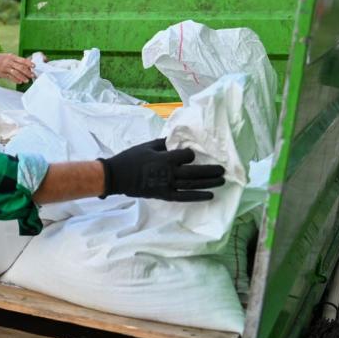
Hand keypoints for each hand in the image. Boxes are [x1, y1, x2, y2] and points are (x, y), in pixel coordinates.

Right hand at [0, 53, 35, 83]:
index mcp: (12, 57)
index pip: (22, 60)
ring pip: (16, 73)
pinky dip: (16, 80)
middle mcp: (9, 62)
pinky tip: (20, 82)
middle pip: (20, 67)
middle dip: (27, 72)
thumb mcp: (8, 56)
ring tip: (27, 80)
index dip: (29, 63)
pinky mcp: (2, 74)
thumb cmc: (0, 58)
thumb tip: (28, 63)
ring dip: (22, 77)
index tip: (34, 66)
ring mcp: (5, 68)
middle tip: (32, 75)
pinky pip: (10, 77)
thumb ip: (17, 60)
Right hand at [100, 138, 225, 201]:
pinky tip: (209, 195)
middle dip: (210, 170)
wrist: (116, 176)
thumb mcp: (146, 146)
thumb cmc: (130, 158)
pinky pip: (184, 197)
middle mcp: (169, 172)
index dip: (191, 154)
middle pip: (195, 171)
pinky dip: (197, 196)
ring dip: (209, 182)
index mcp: (165, 158)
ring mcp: (167, 185)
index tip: (192, 154)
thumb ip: (163, 143)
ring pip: (193, 184)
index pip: (187, 155)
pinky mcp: (164, 195)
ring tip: (221, 180)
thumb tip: (176, 140)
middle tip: (222, 169)